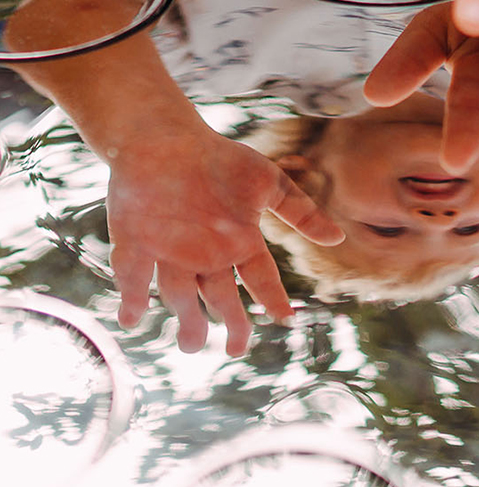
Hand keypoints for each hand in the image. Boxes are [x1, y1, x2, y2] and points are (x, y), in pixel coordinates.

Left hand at [106, 123, 343, 354]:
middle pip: (220, 299)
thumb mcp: (267, 182)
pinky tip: (131, 319)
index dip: (272, 299)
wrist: (165, 138)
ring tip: (192, 345)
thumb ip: (300, 211)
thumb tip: (337, 238)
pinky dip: (131, 299)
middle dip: (229, 324)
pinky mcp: (134, 244)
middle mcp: (205, 256)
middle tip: (234, 348)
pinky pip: (133, 276)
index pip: (260, 279)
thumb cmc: (220, 158)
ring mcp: (169, 252)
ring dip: (185, 321)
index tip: (284, 318)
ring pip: (179, 295)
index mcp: (239, 243)